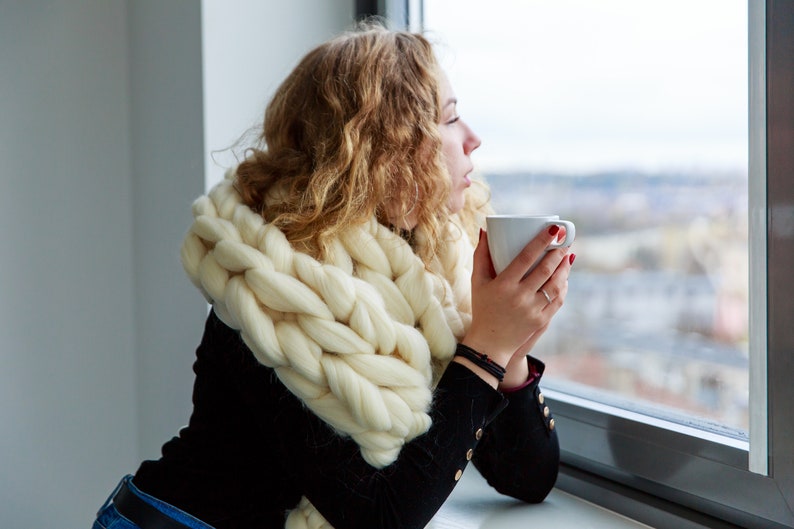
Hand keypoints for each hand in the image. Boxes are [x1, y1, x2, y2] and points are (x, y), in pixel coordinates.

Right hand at [461, 226, 573, 370]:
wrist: (490, 343)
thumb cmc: (482, 308)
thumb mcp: (477, 282)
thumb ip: (481, 255)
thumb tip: (485, 230)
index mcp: (503, 285)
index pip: (526, 257)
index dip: (542, 241)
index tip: (554, 229)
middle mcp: (519, 297)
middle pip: (545, 270)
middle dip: (558, 252)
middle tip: (565, 240)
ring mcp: (532, 310)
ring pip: (555, 285)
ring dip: (564, 268)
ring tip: (567, 256)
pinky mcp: (540, 321)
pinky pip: (557, 300)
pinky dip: (563, 287)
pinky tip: (565, 277)